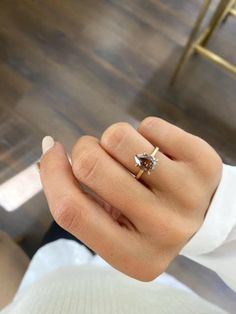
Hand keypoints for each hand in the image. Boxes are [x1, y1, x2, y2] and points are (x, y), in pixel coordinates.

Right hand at [40, 117, 222, 280]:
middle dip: (85, 150)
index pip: (71, 211)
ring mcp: (188, 195)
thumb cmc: (145, 219)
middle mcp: (163, 229)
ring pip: (118, 137)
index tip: (52, 151)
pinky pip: (149, 125)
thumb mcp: (111, 226)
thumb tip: (49, 147)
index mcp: (133, 257)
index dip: (52, 174)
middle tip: (99, 156)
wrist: (202, 216)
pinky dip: (144, 133)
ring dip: (114, 140)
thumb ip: (75, 197)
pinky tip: (158, 153)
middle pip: (91, 165)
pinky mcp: (204, 163)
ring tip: (130, 157)